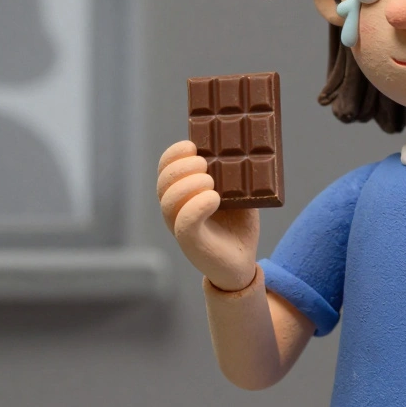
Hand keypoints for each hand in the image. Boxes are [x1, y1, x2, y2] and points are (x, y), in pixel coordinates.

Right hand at [157, 140, 258, 291]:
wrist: (242, 262)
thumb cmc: (236, 224)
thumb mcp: (237, 192)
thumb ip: (232, 174)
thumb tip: (239, 144)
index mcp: (181, 194)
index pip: (165, 168)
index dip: (173, 154)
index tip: (192, 145)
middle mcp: (175, 210)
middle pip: (163, 182)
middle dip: (182, 167)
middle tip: (205, 165)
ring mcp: (180, 227)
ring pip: (168, 201)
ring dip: (189, 185)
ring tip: (211, 184)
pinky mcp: (191, 244)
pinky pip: (184, 223)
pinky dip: (197, 206)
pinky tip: (214, 199)